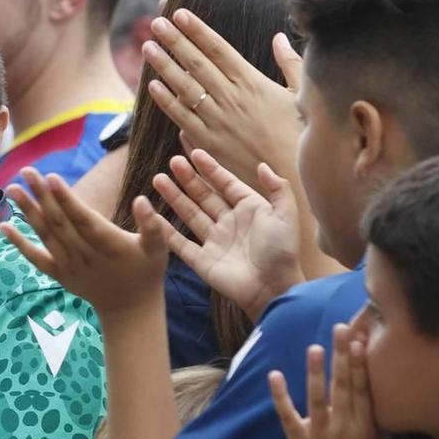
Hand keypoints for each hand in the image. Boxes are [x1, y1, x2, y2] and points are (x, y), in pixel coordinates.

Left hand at [2, 169, 168, 317]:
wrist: (130, 308)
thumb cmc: (146, 270)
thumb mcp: (159, 248)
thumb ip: (152, 224)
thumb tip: (141, 199)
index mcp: (109, 245)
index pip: (83, 219)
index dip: (67, 199)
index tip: (51, 177)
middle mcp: (85, 255)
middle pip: (59, 222)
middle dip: (42, 196)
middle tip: (27, 171)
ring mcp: (69, 266)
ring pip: (46, 236)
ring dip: (28, 212)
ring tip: (13, 189)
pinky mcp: (59, 274)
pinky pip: (36, 258)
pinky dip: (19, 243)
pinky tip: (3, 226)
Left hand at [143, 11, 302, 188]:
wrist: (289, 177)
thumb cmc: (297, 136)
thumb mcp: (299, 95)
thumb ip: (289, 63)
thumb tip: (278, 36)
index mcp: (252, 82)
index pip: (218, 48)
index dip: (197, 30)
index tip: (180, 14)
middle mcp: (230, 97)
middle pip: (196, 63)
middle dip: (174, 41)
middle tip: (156, 23)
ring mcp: (215, 119)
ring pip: (183, 87)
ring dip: (163, 65)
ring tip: (148, 47)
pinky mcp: (206, 141)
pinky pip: (181, 116)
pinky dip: (166, 100)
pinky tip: (152, 85)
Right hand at [147, 150, 307, 317]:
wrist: (273, 288)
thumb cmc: (282, 252)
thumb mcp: (286, 215)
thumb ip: (278, 188)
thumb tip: (262, 165)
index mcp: (248, 209)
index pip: (224, 183)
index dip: (209, 167)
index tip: (194, 151)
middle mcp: (228, 222)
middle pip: (203, 195)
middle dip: (188, 178)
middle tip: (173, 161)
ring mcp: (214, 241)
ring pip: (189, 214)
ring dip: (174, 196)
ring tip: (158, 178)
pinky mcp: (202, 260)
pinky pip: (180, 242)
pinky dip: (166, 229)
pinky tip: (153, 214)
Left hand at [269, 322, 385, 438]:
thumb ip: (380, 420)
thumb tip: (385, 390)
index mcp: (366, 427)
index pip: (363, 390)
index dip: (361, 365)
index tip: (360, 341)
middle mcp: (345, 427)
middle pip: (343, 387)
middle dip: (342, 357)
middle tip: (340, 329)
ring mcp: (321, 434)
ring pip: (318, 398)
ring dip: (316, 372)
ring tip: (314, 347)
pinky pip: (288, 416)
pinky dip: (281, 397)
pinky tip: (275, 376)